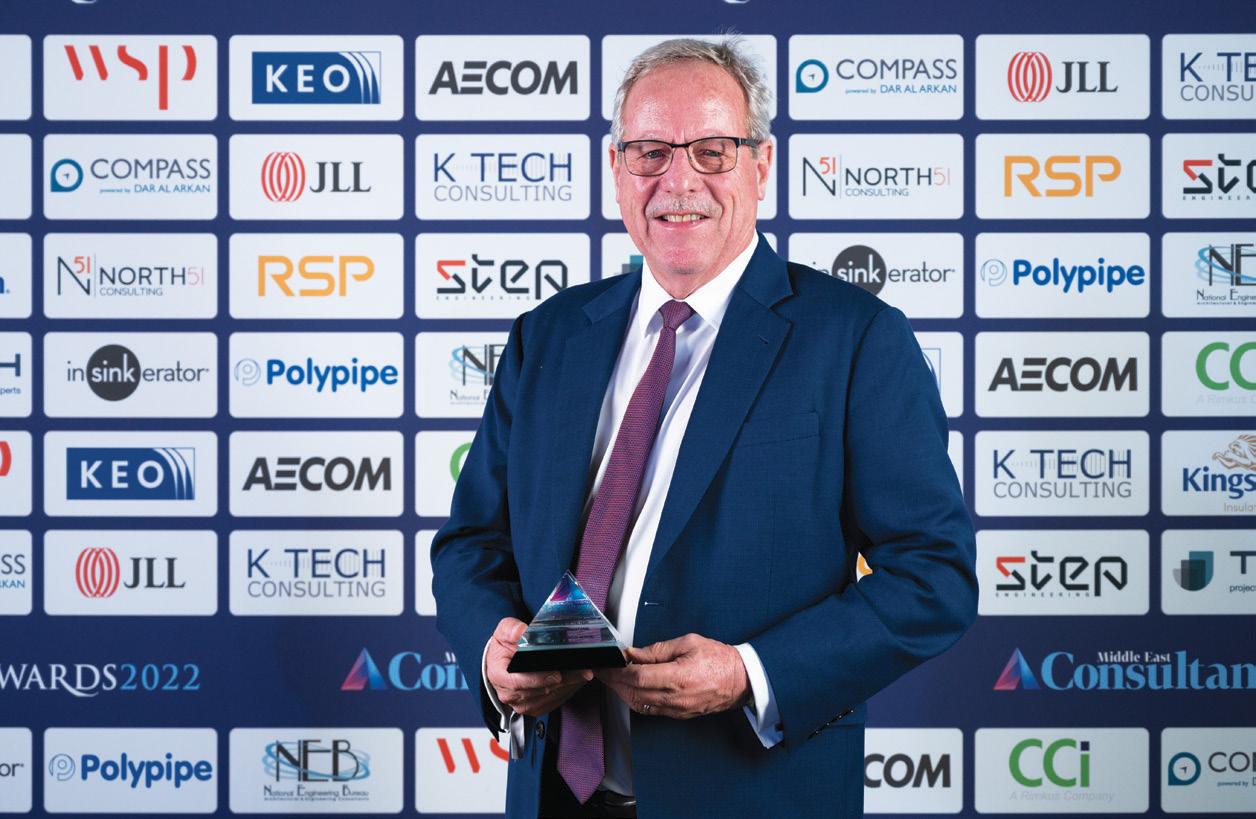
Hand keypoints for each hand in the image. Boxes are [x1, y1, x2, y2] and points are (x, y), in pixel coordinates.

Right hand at [484, 617, 592, 716]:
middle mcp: (509, 694)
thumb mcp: (503, 632)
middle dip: (563, 680)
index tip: (556, 673)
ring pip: (550, 697)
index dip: (538, 679)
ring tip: (584, 672)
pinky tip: (577, 679)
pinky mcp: (535, 707)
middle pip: (540, 690)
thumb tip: (521, 632)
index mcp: (499, 676)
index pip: (518, 682)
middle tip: (583, 671)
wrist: (502, 662)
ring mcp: (521, 703)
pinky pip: (554, 701)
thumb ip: (511, 630)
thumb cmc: (503, 648)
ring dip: (569, 685)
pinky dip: (567, 691)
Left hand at [597, 633, 748, 718]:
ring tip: (614, 679)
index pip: (637, 677)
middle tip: (603, 671)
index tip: (606, 664)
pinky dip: (636, 700)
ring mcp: (677, 709)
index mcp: (679, 677)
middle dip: (614, 682)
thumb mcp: (688, 643)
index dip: (617, 671)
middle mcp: (676, 697)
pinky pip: (650, 710)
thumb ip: (657, 650)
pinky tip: (631, 689)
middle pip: (634, 693)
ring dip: (622, 692)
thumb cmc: (719, 659)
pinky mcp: (679, 714)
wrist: (742, 680)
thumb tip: (633, 654)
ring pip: (639, 705)